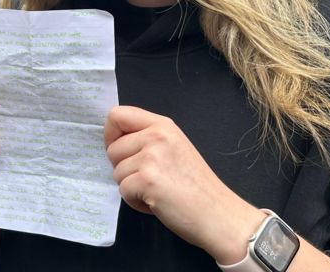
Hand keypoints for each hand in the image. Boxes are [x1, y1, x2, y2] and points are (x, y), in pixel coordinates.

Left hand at [104, 106, 263, 263]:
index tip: (121, 152)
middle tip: (150, 179)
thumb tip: (115, 141)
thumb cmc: (196, 186)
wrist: (219, 214)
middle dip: (124, 169)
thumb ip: (148, 139)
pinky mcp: (148, 180)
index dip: (111, 134)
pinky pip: (123, 191)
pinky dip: (136, 202)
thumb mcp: (174, 148)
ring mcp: (152, 157)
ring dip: (132, 188)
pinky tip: (157, 202)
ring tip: (157, 191)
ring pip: (116, 172)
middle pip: (112, 148)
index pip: (117, 115)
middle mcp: (156, 136)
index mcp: (162, 125)